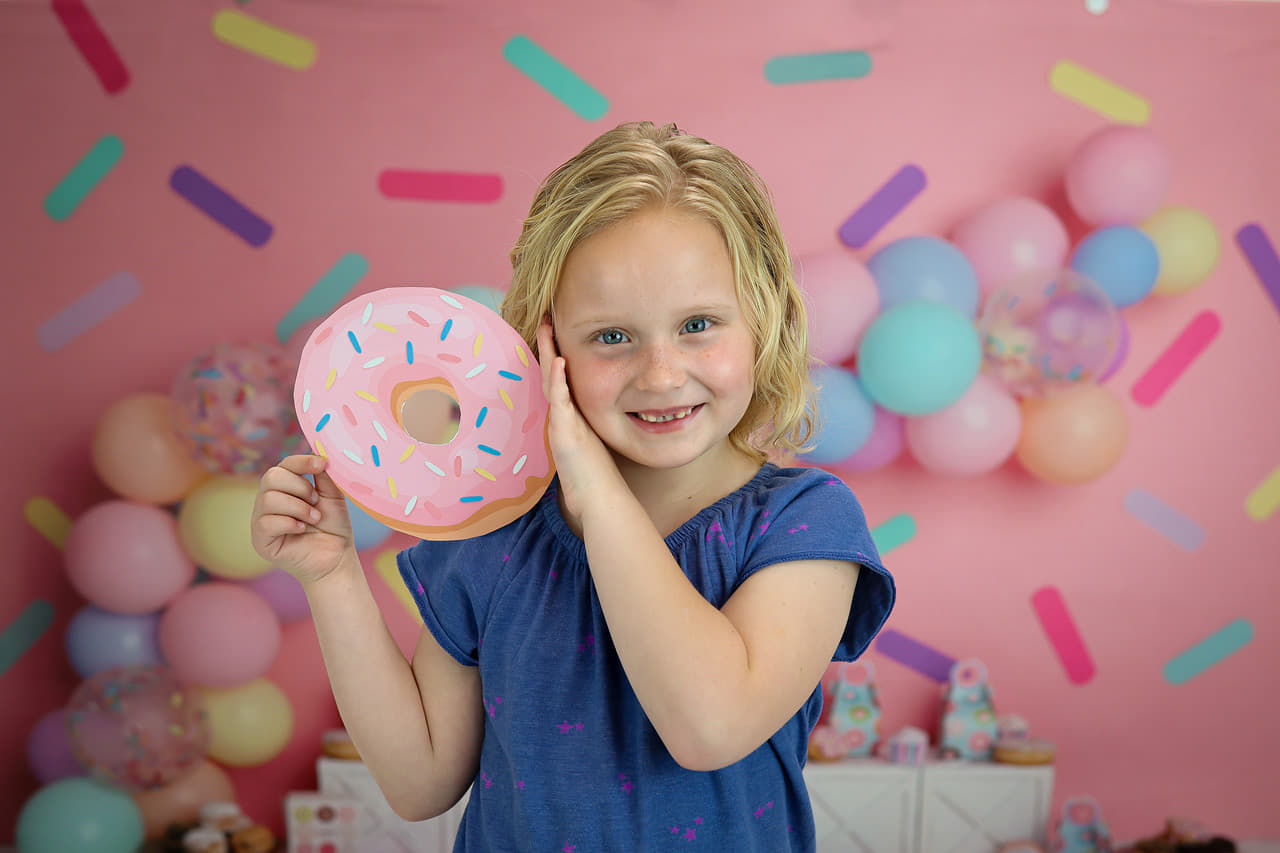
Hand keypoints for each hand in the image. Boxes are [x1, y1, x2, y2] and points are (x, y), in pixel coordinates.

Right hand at [250, 454, 355, 584]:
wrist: (337, 558)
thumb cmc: (333, 527)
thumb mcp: (332, 495)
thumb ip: (323, 475)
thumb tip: (318, 453)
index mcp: (284, 488)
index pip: (283, 465)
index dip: (301, 462)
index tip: (322, 464)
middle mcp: (268, 501)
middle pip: (271, 477)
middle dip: (299, 486)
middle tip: (316, 501)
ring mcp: (261, 520)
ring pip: (268, 499)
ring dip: (298, 507)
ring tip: (314, 518)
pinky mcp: (260, 540)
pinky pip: (266, 523)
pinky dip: (289, 523)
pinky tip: (301, 530)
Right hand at [536, 316, 623, 527]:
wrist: (596, 502)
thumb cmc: (594, 480)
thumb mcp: (590, 448)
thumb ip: (585, 432)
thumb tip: (591, 422)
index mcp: (569, 417)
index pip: (559, 379)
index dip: (555, 355)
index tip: (554, 330)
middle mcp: (562, 417)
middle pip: (551, 374)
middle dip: (548, 347)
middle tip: (544, 319)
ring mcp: (561, 425)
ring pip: (552, 383)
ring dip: (550, 355)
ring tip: (546, 330)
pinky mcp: (564, 435)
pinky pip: (561, 402)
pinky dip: (559, 381)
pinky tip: (560, 362)